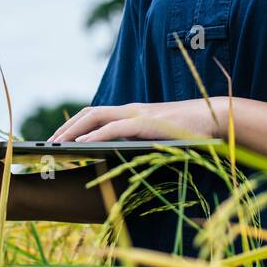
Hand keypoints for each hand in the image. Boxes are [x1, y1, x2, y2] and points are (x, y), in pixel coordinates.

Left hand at [48, 100, 222, 143]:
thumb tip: (125, 157)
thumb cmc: (192, 131)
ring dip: (74, 130)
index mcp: (134, 113)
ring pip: (96, 117)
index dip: (76, 123)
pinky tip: (80, 147)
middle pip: (90, 113)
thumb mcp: (161, 136)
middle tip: (50, 142)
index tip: (60, 137)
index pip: (97, 113)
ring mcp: (138, 115)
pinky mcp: (145, 123)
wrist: (216, 118)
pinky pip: (113, 129)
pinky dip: (94, 136)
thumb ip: (143, 141)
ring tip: (57, 144)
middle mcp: (132, 110)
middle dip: (68, 126)